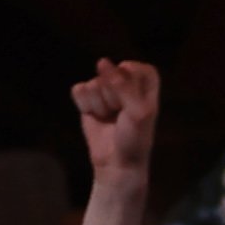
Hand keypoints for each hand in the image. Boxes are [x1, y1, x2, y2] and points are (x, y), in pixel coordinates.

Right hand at [71, 59, 159, 179]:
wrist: (116, 162)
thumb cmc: (134, 138)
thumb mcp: (137, 112)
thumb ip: (123, 86)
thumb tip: (102, 61)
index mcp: (146, 81)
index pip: (133, 67)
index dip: (128, 84)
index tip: (132, 100)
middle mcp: (125, 81)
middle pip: (109, 74)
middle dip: (112, 97)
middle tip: (121, 115)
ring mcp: (104, 88)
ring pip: (93, 83)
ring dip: (99, 105)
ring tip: (110, 118)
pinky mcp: (88, 97)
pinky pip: (79, 90)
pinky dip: (85, 106)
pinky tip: (95, 116)